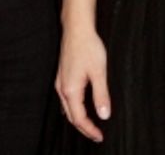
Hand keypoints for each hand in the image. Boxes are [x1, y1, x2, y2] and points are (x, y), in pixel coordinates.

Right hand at [55, 27, 110, 141]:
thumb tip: (104, 114)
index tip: (99, 136)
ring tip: (90, 125)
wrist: (77, 29)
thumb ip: (101, 95)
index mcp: (71, 90)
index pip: (79, 119)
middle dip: (83, 128)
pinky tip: (80, 107)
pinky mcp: (62, 76)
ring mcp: (60, 82)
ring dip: (78, 119)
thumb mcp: (99, 72)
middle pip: (71, 116)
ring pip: (67, 108)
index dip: (89, 130)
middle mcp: (62, 88)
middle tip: (96, 135)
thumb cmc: (88, 47)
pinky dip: (74, 108)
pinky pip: (66, 99)